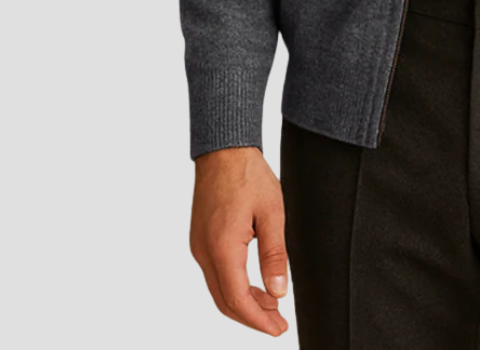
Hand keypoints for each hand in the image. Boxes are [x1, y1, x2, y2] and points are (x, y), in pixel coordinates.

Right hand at [189, 145, 289, 336]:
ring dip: (244, 302)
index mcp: (222, 248)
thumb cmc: (249, 176)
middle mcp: (204, 252)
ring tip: (273, 304)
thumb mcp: (272, 213)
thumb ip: (275, 255)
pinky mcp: (201, 240)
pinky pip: (216, 274)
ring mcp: (199, 247)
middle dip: (252, 317)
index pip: (238, 300)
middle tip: (278, 323)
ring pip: (219, 290)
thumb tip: (279, 292)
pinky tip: (255, 283)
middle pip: (225, 301)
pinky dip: (235, 286)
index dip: (259, 320)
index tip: (279, 329)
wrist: (224, 150)